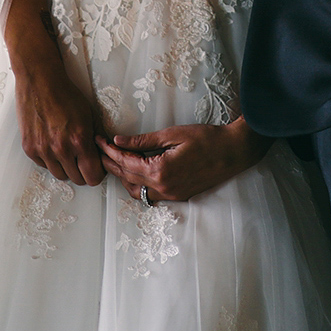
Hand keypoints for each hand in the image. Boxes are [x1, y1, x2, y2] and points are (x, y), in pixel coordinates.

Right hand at [12, 51, 104, 186]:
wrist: (39, 80)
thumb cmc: (65, 93)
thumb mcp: (89, 112)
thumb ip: (97, 136)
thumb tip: (104, 151)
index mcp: (79, 139)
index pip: (93, 176)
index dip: (97, 173)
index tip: (96, 167)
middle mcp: (61, 148)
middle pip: (77, 179)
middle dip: (82, 171)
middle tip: (82, 159)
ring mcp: (43, 150)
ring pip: (60, 175)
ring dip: (66, 167)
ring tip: (67, 150)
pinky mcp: (29, 148)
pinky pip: (44, 165)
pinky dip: (50, 160)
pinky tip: (52, 144)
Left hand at [98, 118, 272, 203]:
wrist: (232, 152)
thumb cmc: (205, 138)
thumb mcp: (172, 134)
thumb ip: (143, 141)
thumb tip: (118, 141)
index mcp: (160, 171)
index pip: (126, 162)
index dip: (109, 151)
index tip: (99, 140)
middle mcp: (163, 188)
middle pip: (127, 178)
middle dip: (111, 163)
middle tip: (99, 149)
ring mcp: (170, 196)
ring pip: (136, 192)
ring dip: (122, 177)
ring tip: (113, 160)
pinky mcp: (177, 197)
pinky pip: (149, 196)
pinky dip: (137, 185)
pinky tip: (134, 172)